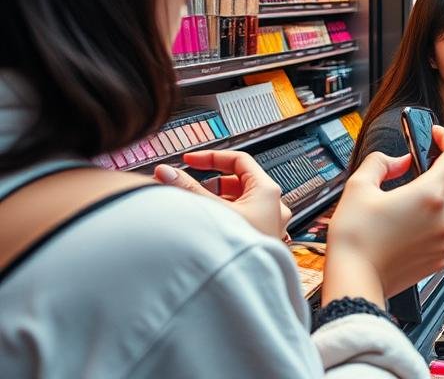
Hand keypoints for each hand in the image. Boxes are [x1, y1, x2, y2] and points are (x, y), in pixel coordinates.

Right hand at [155, 150, 291, 240]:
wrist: (246, 290)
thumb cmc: (238, 251)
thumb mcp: (210, 212)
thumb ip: (187, 190)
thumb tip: (166, 172)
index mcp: (268, 192)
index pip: (240, 161)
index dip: (212, 157)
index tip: (189, 160)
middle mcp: (274, 206)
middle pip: (238, 182)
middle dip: (210, 183)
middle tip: (187, 188)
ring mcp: (269, 225)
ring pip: (239, 202)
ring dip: (215, 202)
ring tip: (194, 209)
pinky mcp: (261, 241)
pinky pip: (241, 220)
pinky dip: (223, 217)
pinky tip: (205, 227)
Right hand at [326, 126, 443, 299]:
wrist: (355, 281)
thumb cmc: (354, 238)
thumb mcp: (358, 187)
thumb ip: (382, 163)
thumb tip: (399, 161)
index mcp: (430, 195)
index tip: (436, 135)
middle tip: (424, 163)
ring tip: (416, 193)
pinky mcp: (442, 258)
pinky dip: (440, 218)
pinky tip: (415, 220)